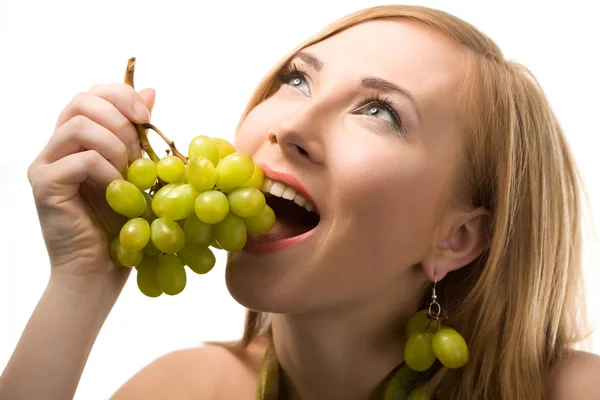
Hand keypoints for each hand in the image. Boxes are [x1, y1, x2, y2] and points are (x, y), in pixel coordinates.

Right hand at [27, 83, 154, 287]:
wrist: (100, 270)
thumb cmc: (120, 224)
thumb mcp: (137, 172)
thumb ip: (138, 134)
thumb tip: (150, 90)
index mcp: (78, 140)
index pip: (91, 94)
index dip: (121, 95)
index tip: (148, 115)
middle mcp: (56, 147)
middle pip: (80, 101)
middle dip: (120, 118)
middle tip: (138, 150)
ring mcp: (46, 165)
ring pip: (77, 126)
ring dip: (114, 145)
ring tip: (128, 172)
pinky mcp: (45, 186)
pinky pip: (80, 160)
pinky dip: (108, 172)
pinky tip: (118, 191)